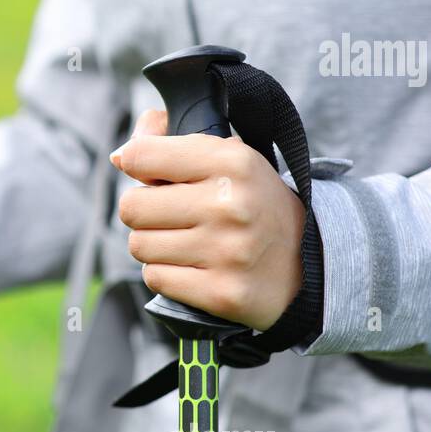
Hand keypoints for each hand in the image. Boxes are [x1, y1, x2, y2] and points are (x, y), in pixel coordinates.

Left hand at [112, 109, 304, 330]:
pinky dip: (165, 274)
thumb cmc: (253, 203)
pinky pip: (154, 278)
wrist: (310, 261)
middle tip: (171, 215)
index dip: (136, 165)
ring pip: (139, 245)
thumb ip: (169, 139)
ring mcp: (227, 251)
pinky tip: (193, 267)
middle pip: (131, 207)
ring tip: (186, 242)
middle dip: (144, 212)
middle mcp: (229, 205)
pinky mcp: (221, 292)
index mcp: (231, 161)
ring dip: (153, 245)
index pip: (141, 155)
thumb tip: (119, 154)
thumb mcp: (228, 157)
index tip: (152, 175)